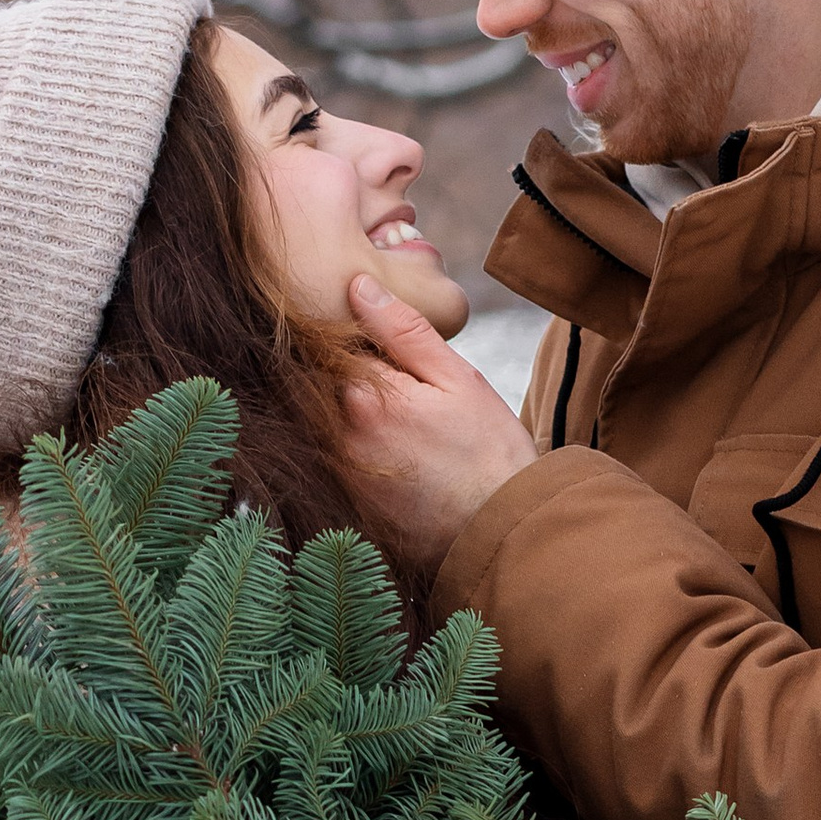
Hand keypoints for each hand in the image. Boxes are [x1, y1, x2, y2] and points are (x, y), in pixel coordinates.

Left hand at [341, 275, 537, 577]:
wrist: (501, 533)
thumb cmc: (489, 451)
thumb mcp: (457, 379)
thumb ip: (404, 331)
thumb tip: (357, 286)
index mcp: (365, 396)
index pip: (329, 345)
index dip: (345, 332)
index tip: (364, 332)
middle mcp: (340, 435)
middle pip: (320, 384)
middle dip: (344, 371)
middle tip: (394, 382)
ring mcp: (339, 473)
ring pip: (324, 421)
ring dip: (345, 409)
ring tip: (399, 420)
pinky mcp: (345, 502)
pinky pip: (333, 457)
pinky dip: (351, 445)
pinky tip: (393, 451)